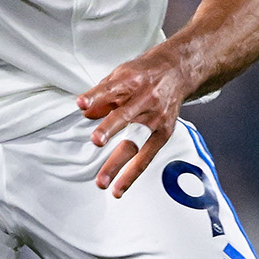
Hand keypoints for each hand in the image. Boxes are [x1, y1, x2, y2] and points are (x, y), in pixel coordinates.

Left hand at [74, 49, 191, 195]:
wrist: (177, 71)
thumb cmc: (145, 74)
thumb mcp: (121, 75)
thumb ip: (102, 95)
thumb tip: (85, 112)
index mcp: (131, 81)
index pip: (110, 89)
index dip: (95, 96)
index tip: (82, 104)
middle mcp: (145, 99)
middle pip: (125, 116)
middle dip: (110, 129)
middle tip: (96, 141)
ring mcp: (156, 117)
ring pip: (135, 143)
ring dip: (118, 163)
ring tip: (103, 181)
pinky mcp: (164, 131)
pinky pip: (147, 155)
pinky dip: (132, 172)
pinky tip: (119, 187)